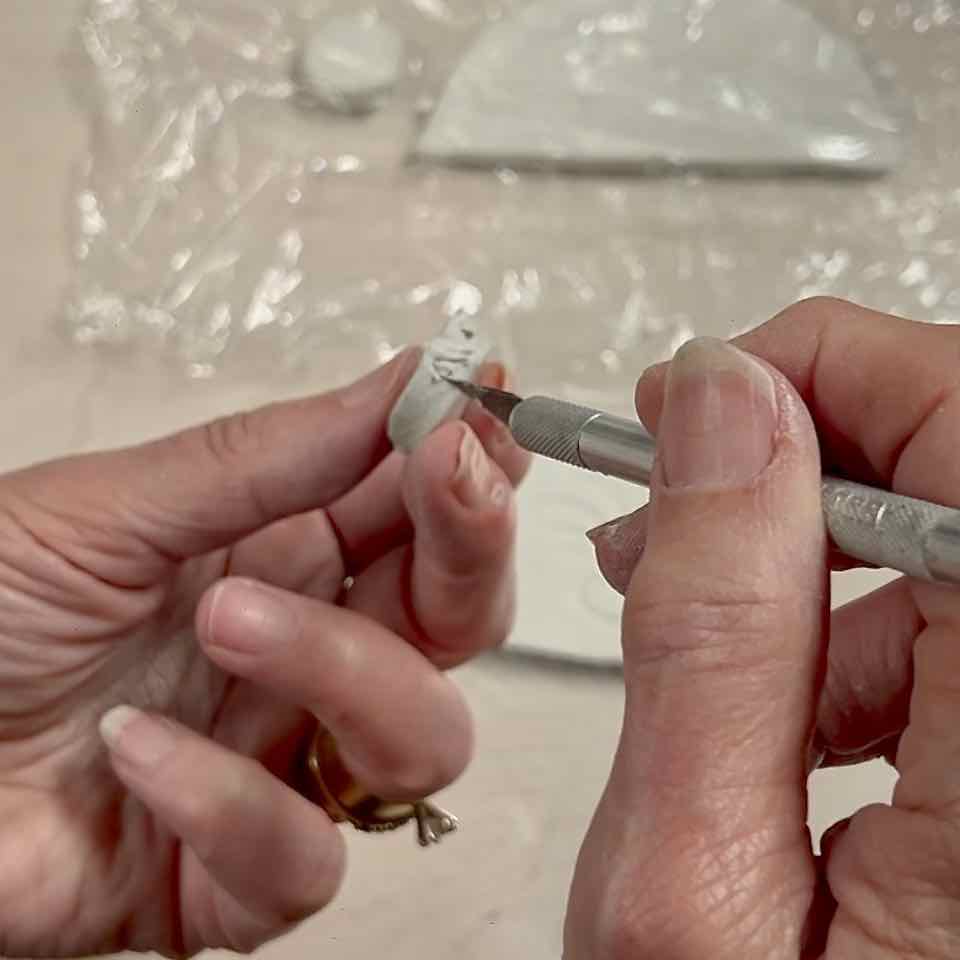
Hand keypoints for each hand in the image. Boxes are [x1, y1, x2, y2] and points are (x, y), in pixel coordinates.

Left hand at [0, 351, 527, 956]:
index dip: (473, 466)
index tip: (482, 410)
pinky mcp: (235, 879)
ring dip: (344, 669)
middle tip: (447, 479)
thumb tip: (405, 379)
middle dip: (473, 549)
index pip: (423, 513)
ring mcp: (280, 766)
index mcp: (284, 557)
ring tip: (225, 623)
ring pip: (423, 740)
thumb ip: (268, 457)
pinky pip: (305, 859)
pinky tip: (138, 752)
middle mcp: (305, 659)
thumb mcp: (109, 509)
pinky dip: (230, 804)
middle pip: (460, 620)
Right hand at [567, 299, 959, 957]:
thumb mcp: (687, 887)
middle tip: (678, 509)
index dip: (828, 373)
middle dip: (803, 462)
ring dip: (827, 553)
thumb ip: (709, 629)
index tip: (700, 401)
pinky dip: (876, 622)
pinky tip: (804, 699)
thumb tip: (714, 410)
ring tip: (717, 632)